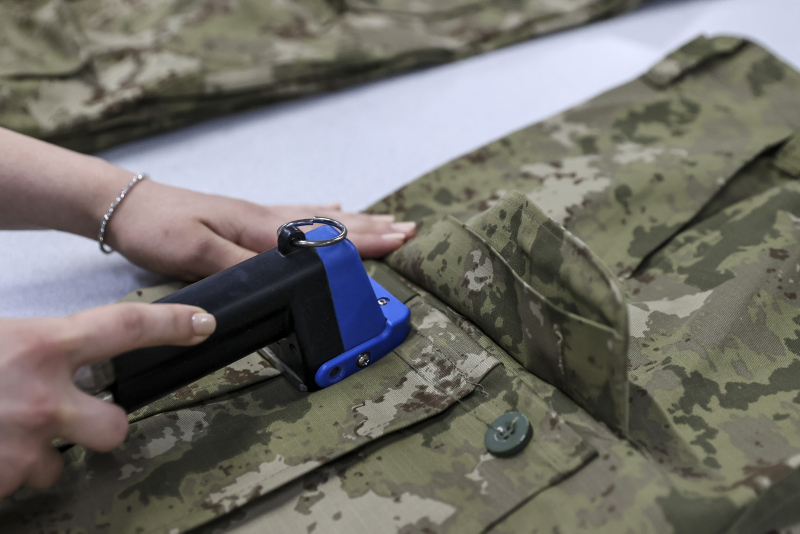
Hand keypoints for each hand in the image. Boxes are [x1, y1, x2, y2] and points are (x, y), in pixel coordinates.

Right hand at [0, 303, 215, 498]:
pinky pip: (16, 482)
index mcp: (43, 346)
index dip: (171, 324)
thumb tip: (55, 345)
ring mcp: (24, 445)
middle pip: (115, 426)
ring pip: (58, 466)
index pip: (127, 327)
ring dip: (36, 453)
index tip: (202, 323)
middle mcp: (45, 398)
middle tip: (70, 417)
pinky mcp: (0, 480)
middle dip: (103, 426)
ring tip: (2, 430)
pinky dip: (3, 470)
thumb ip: (37, 344)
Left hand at [106, 180, 415, 279]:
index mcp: (259, 227)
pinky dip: (321, 215)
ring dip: (355, 222)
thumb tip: (283, 283)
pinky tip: (331, 210)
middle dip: (372, 229)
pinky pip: (296, 216)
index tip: (399, 241)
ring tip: (384, 220)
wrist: (124, 204)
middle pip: (331, 224)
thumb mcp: (194, 253)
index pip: (323, 236)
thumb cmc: (156, 226)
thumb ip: (240, 267)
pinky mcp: (245, 220)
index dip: (362, 241)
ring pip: (318, 219)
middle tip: (408, 230)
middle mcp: (265, 218)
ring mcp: (257, 217)